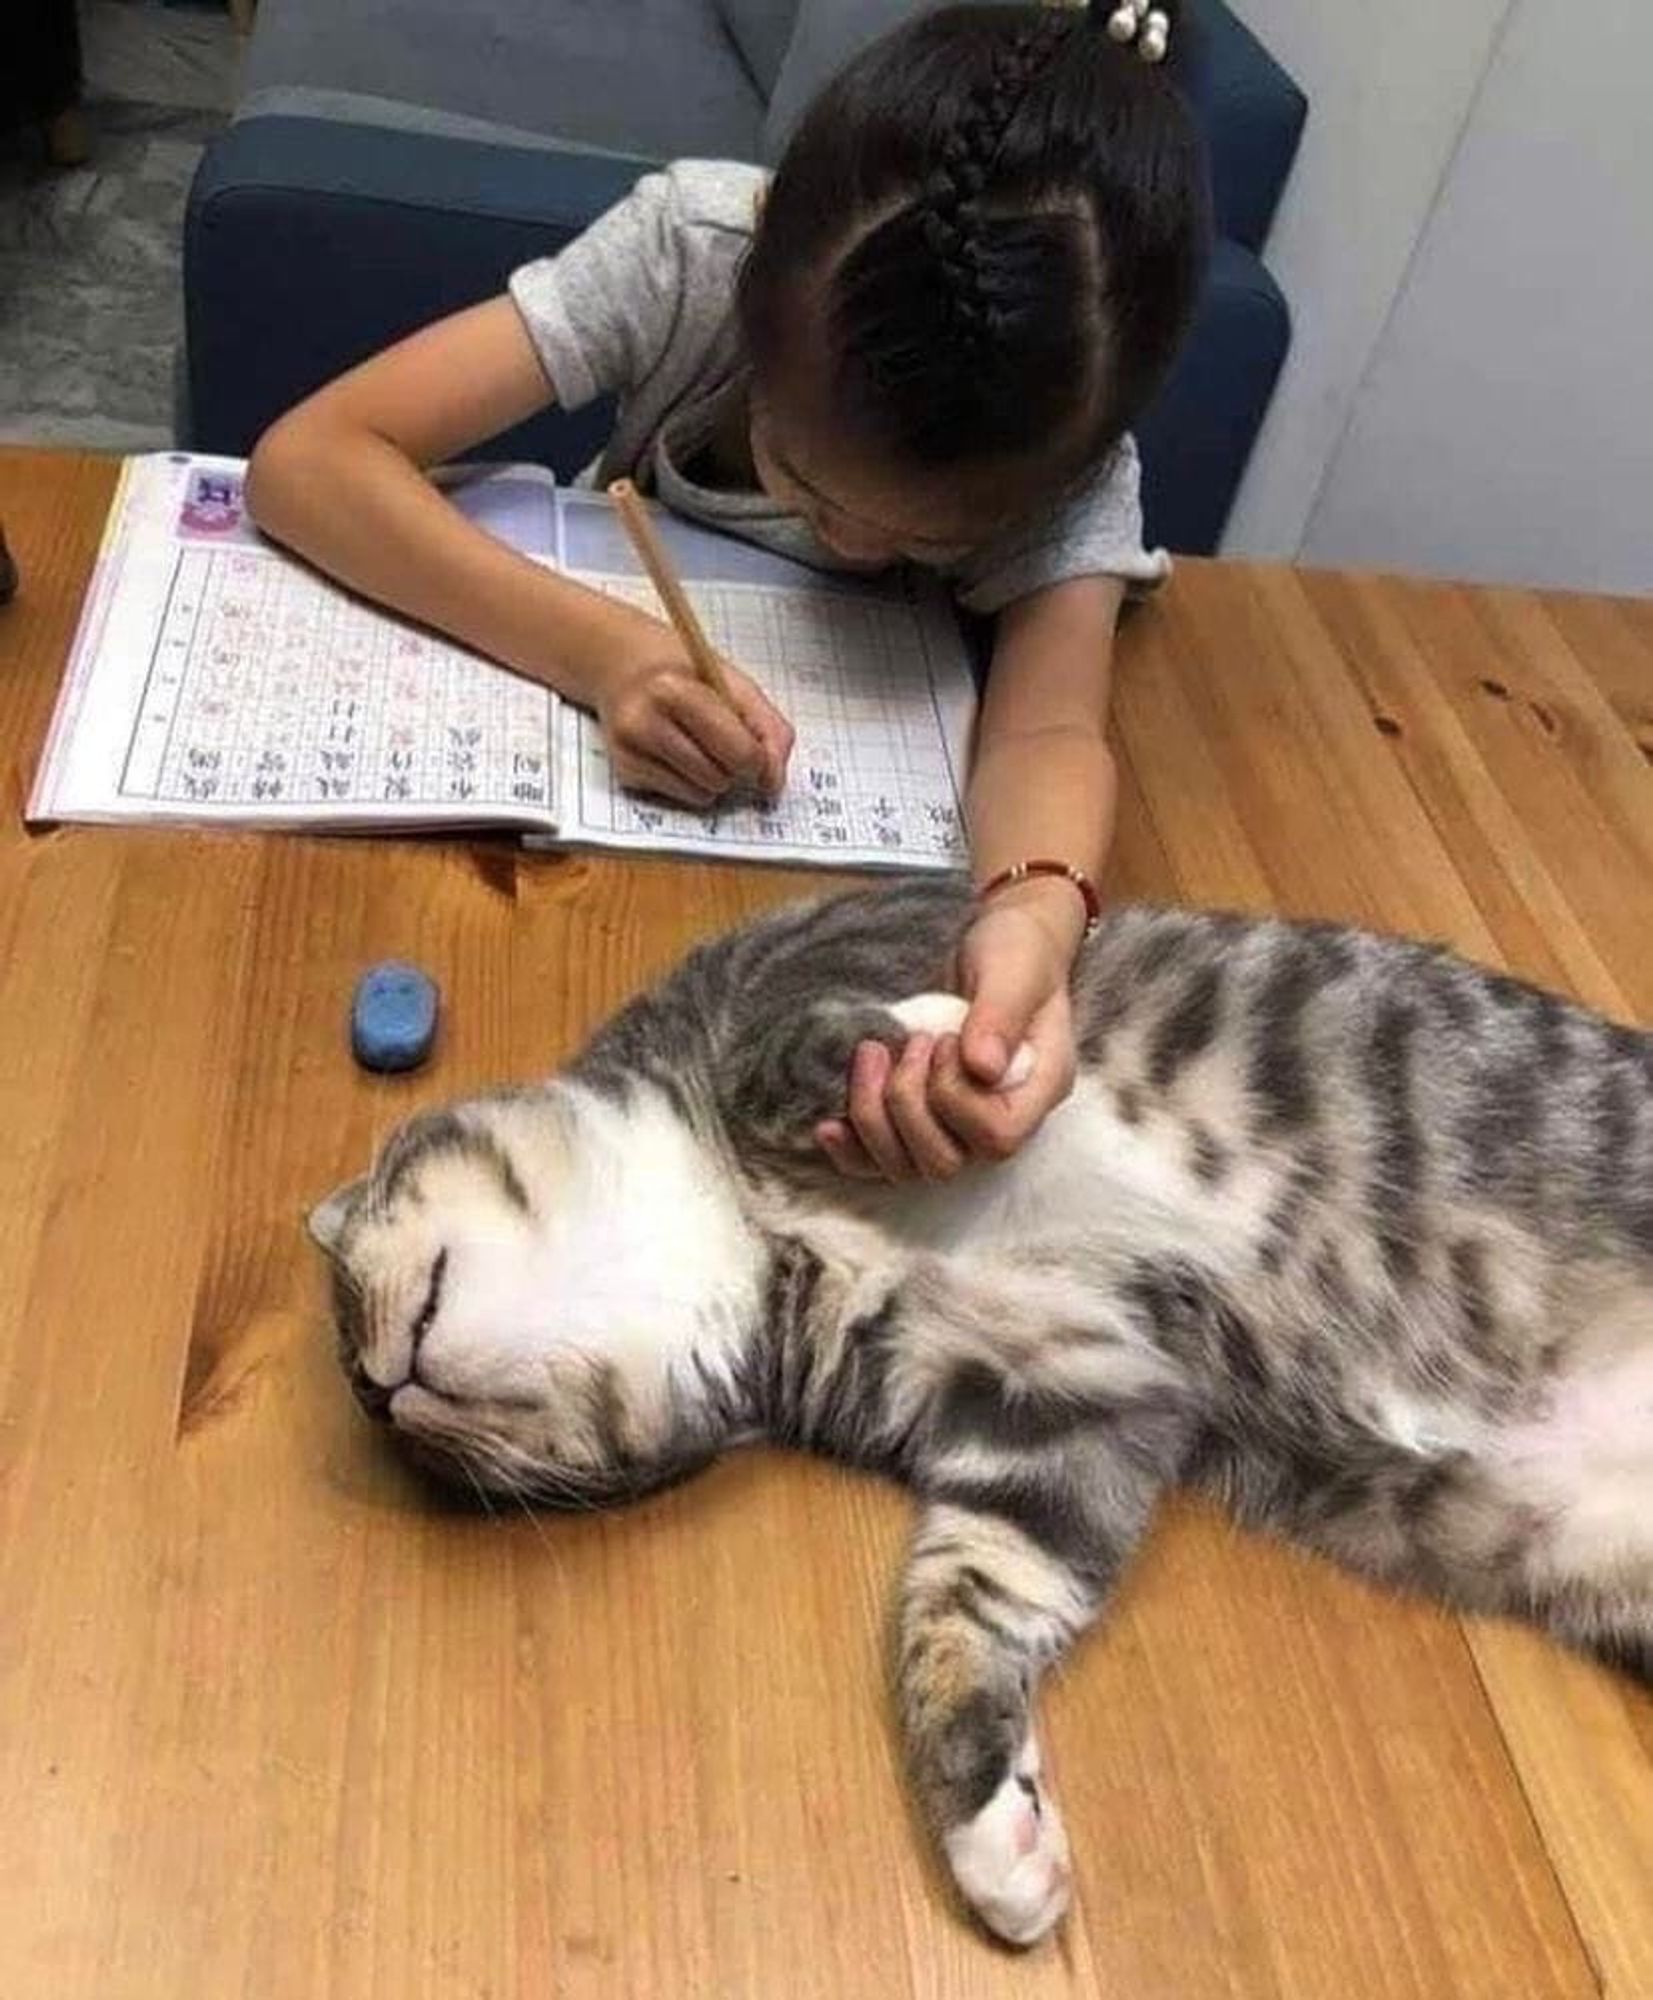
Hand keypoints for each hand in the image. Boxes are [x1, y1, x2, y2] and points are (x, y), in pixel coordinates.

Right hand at [596, 638, 793, 805]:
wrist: (623, 665)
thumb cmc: (684, 673)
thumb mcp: (734, 683)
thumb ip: (768, 730)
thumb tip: (772, 784)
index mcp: (676, 691)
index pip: (740, 752)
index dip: (759, 758)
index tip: (757, 749)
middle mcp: (645, 721)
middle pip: (721, 778)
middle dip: (732, 766)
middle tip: (721, 739)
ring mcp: (630, 750)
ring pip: (702, 795)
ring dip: (712, 777)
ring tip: (698, 743)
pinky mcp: (625, 772)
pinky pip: (682, 798)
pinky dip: (689, 783)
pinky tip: (676, 752)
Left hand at [816, 890, 1081, 1181]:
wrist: (999, 943)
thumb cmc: (1016, 954)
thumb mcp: (1013, 972)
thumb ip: (1000, 1016)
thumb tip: (980, 1067)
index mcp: (1036, 1090)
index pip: (998, 1137)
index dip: (955, 1096)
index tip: (941, 1041)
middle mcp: (998, 1119)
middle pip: (944, 1162)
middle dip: (906, 1103)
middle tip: (908, 1042)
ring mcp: (956, 1126)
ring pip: (906, 1168)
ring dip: (873, 1116)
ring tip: (871, 1054)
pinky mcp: (919, 1118)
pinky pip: (878, 1161)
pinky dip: (850, 1147)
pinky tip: (827, 1124)